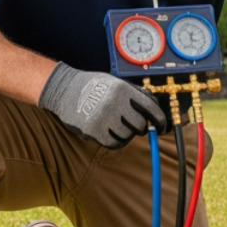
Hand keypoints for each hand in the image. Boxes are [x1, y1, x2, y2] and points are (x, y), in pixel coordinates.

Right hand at [39, 63, 165, 147]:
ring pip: (127, 135)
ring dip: (126, 134)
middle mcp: (116, 103)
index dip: (160, 120)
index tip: (162, 128)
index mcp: (124, 89)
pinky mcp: (94, 130)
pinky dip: (116, 142)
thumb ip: (135, 94)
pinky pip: (115, 143)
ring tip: (116, 125)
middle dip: (140, 128)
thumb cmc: (93, 86)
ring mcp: (104, 117)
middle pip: (140, 125)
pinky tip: (112, 134)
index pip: (150, 107)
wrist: (64, 90)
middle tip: (134, 126)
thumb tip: (155, 110)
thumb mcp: (115, 82)